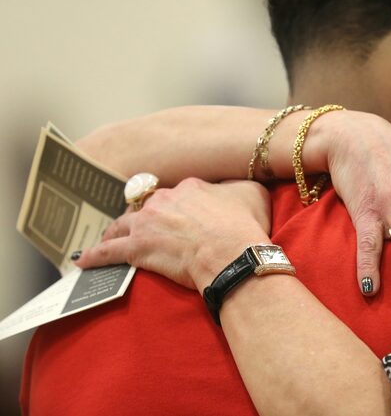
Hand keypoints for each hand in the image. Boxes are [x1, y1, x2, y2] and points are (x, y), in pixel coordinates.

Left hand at [75, 178, 272, 291]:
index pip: (177, 194)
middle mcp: (163, 199)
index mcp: (189, 186)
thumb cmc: (246, 226)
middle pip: (146, 206)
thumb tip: (235, 186)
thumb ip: (239, 186)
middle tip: (145, 228)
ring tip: (109, 239)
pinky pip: (107, 252)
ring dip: (115, 232)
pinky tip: (83, 260)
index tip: (182, 218)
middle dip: (145, 218)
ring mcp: (147, 223)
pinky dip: (94, 255)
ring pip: (123, 224)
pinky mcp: (137, 249)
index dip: (178, 208)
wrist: (233, 254)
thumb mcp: (252, 193)